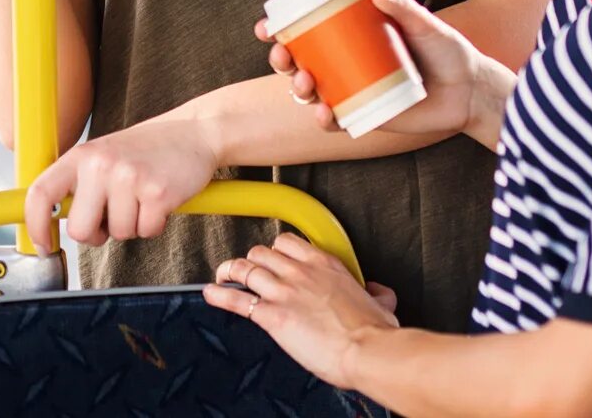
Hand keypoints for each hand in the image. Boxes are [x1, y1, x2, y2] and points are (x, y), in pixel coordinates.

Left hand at [23, 119, 216, 252]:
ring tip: (142, 198)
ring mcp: (129, 177)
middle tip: (114, 216)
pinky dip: (154, 225)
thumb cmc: (146, 150)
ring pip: (118, 235)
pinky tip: (160, 201)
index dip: (35, 225)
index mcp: (82, 156)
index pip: (41, 193)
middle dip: (98, 233)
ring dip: (132, 225)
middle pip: (79, 230)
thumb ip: (79, 185)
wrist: (193, 132)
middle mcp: (101, 164)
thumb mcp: (103, 156)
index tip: (43, 244)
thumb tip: (51, 222)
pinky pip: (146, 231)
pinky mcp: (158, 193)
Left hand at [205, 235, 397, 389]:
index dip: (276, 250)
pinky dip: (220, 294)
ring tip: (223, 275)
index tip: (273, 258)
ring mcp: (284, 291)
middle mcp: (301, 271)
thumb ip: (376, 294)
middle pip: (262, 252)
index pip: (289, 242)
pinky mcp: (272, 315)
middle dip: (252, 260)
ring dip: (230, 271)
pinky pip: (237, 299)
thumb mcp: (381, 305)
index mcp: (325, 264)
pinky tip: (211, 293)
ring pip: (245, 268)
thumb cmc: (373, 332)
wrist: (367, 349)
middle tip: (247, 270)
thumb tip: (378, 295)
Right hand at [257, 0, 486, 139]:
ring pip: (311, 91)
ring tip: (306, 83)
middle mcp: (348, 62)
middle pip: (300, 61)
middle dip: (281, 60)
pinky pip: (335, 120)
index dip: (282, 29)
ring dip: (298, 88)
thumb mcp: (425, 24)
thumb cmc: (447, 50)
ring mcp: (354, 90)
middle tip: (283, 57)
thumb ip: (402, 6)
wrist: (470, 91)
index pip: (310, 29)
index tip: (268, 27)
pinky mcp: (365, 115)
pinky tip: (324, 114)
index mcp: (354, 35)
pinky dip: (323, 119)